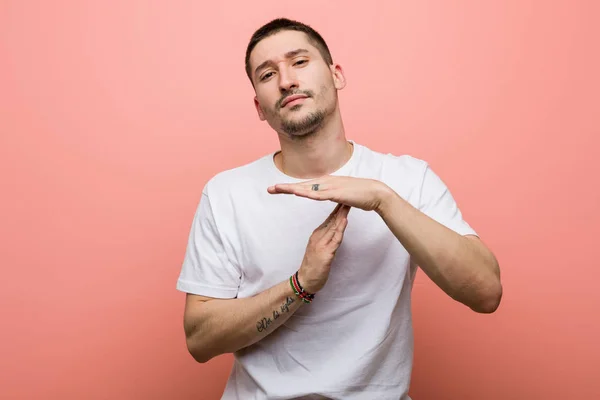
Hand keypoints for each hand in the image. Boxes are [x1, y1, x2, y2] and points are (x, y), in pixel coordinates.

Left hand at [268, 176, 392, 211]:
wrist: (375, 193)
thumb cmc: (360, 195)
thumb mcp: (341, 194)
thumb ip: (331, 194)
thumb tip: (324, 194)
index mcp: (326, 183)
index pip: (304, 186)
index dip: (289, 187)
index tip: (276, 189)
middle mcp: (326, 182)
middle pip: (301, 185)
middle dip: (284, 187)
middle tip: (269, 189)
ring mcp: (331, 187)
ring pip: (307, 188)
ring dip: (291, 188)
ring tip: (277, 189)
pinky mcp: (336, 193)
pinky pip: (319, 194)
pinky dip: (307, 193)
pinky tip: (297, 193)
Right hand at [297, 203, 350, 293]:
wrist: (305, 280)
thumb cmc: (313, 266)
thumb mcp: (319, 247)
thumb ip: (326, 237)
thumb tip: (335, 228)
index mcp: (317, 234)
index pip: (329, 218)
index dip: (337, 208)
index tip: (344, 198)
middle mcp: (318, 237)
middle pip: (332, 220)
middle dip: (341, 208)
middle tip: (348, 195)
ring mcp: (321, 245)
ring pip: (334, 227)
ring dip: (341, 215)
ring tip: (347, 203)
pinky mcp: (326, 253)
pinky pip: (335, 239)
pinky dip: (340, 229)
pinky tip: (344, 221)